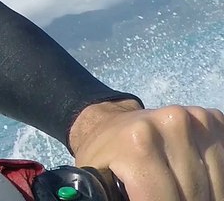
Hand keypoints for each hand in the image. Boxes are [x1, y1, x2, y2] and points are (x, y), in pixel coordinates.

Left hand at [70, 100, 223, 199]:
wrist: (108, 122)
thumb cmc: (103, 157)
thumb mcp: (99, 182)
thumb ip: (113, 197)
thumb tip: (139, 198)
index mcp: (138, 143)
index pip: (163, 199)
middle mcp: (171, 124)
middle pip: (194, 194)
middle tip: (166, 198)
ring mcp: (195, 118)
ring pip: (215, 182)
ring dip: (202, 195)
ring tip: (177, 193)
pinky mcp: (211, 119)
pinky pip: (223, 163)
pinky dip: (213, 179)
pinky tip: (195, 181)